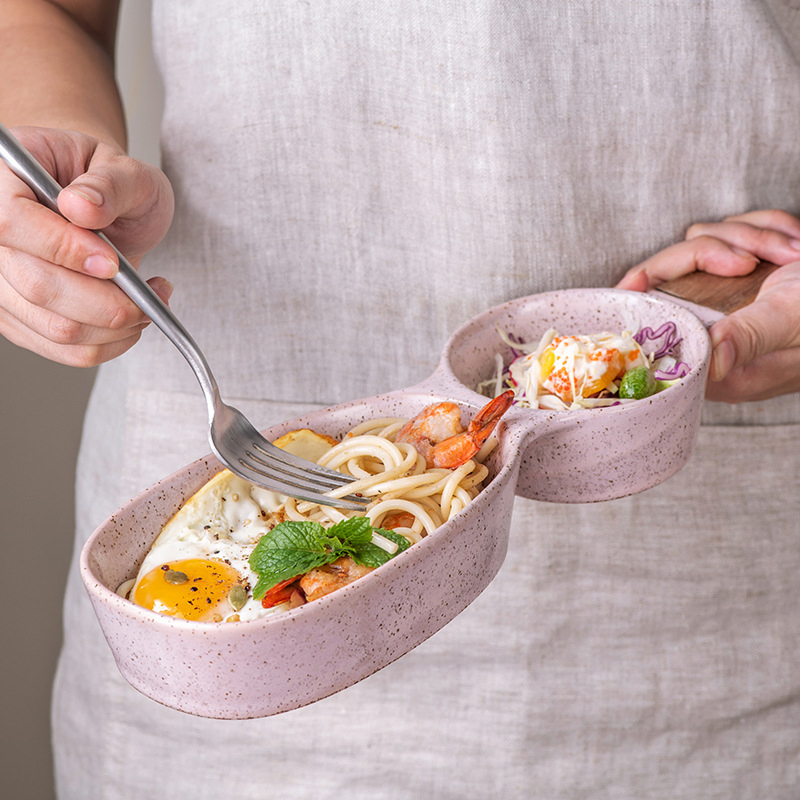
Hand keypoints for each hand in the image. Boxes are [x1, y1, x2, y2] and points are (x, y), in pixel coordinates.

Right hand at [0, 126, 174, 365]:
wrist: (103, 207)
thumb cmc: (108, 183)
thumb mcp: (126, 168)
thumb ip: (110, 184)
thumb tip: (81, 205)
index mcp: (2, 178)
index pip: (11, 221)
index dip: (64, 248)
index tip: (112, 262)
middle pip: (35, 284)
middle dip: (105, 301)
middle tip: (148, 292)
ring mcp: (1, 282)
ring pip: (53, 326)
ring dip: (114, 326)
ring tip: (147, 302)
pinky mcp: (20, 318)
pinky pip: (64, 349)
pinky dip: (109, 343)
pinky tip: (132, 318)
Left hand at [616, 210, 799, 401]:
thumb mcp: (793, 322)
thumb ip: (746, 337)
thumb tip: (708, 365)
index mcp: (720, 364)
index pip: (656, 329)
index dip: (640, 301)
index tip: (634, 278)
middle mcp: (718, 334)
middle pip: (675, 274)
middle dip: (714, 254)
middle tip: (751, 261)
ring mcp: (733, 301)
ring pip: (703, 242)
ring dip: (751, 236)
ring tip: (793, 254)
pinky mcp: (750, 275)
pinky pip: (735, 232)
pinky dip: (767, 228)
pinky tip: (795, 245)